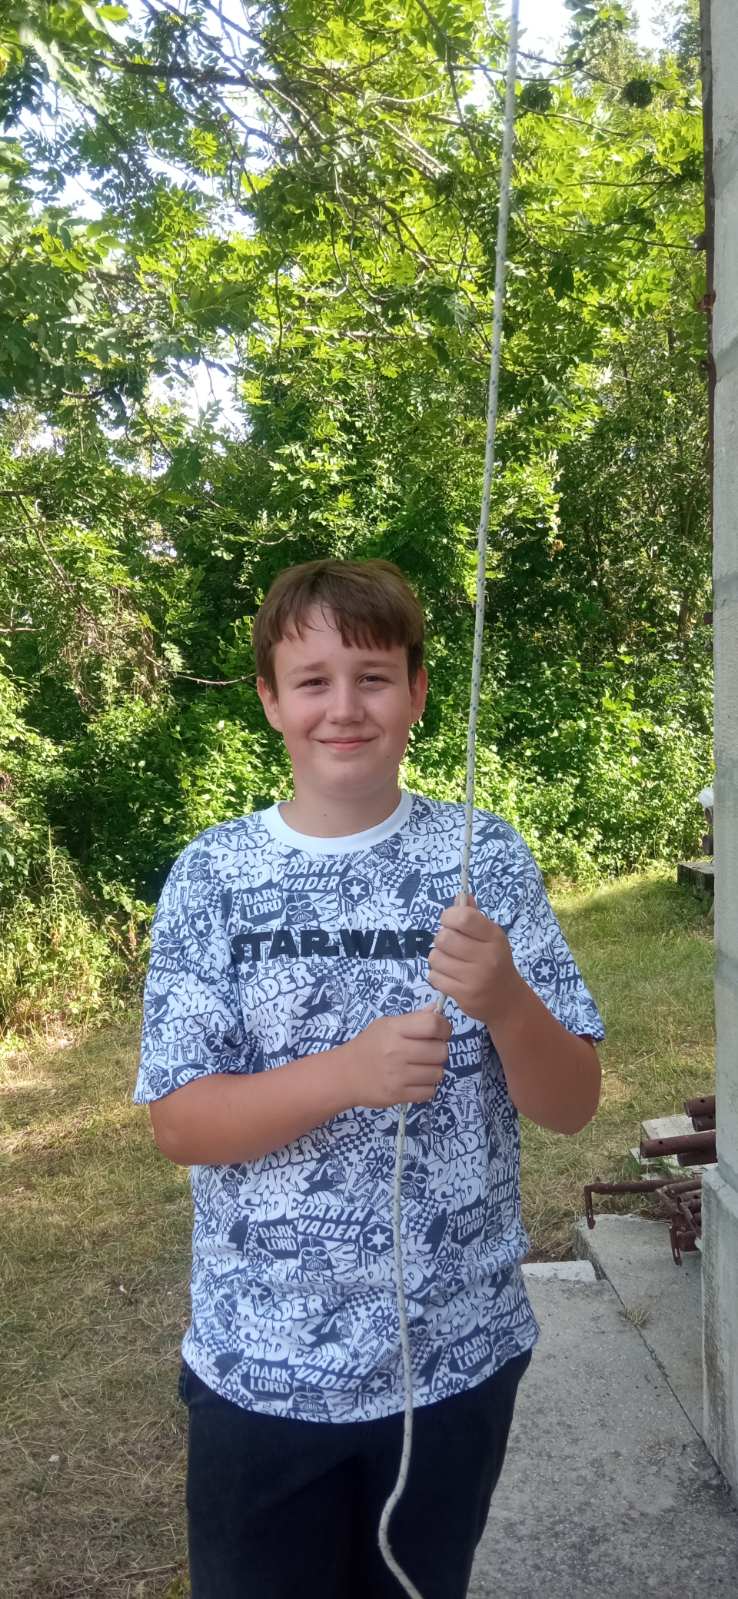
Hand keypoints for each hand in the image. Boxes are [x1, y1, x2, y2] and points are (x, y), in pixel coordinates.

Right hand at [343, 1007, 451, 1108]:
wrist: (344, 1074)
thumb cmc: (368, 1046)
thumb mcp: (386, 1025)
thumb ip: (413, 1018)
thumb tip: (437, 1010)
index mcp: (394, 1029)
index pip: (433, 1024)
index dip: (444, 1028)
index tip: (441, 1033)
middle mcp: (396, 1051)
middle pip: (440, 1051)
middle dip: (439, 1051)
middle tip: (429, 1053)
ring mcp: (397, 1075)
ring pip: (438, 1073)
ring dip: (434, 1071)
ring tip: (420, 1068)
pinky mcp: (397, 1095)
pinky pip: (429, 1092)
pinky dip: (427, 1088)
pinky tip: (416, 1081)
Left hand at [428, 895, 521, 1025]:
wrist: (508, 1001)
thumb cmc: (495, 962)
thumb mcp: (491, 937)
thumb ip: (474, 916)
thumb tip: (461, 895)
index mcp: (494, 937)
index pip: (464, 918)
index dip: (449, 917)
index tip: (449, 922)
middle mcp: (487, 957)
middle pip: (444, 938)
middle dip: (441, 940)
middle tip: (450, 946)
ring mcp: (475, 978)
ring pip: (435, 958)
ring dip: (438, 958)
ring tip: (450, 962)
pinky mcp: (464, 995)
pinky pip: (434, 977)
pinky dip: (437, 975)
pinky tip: (450, 976)